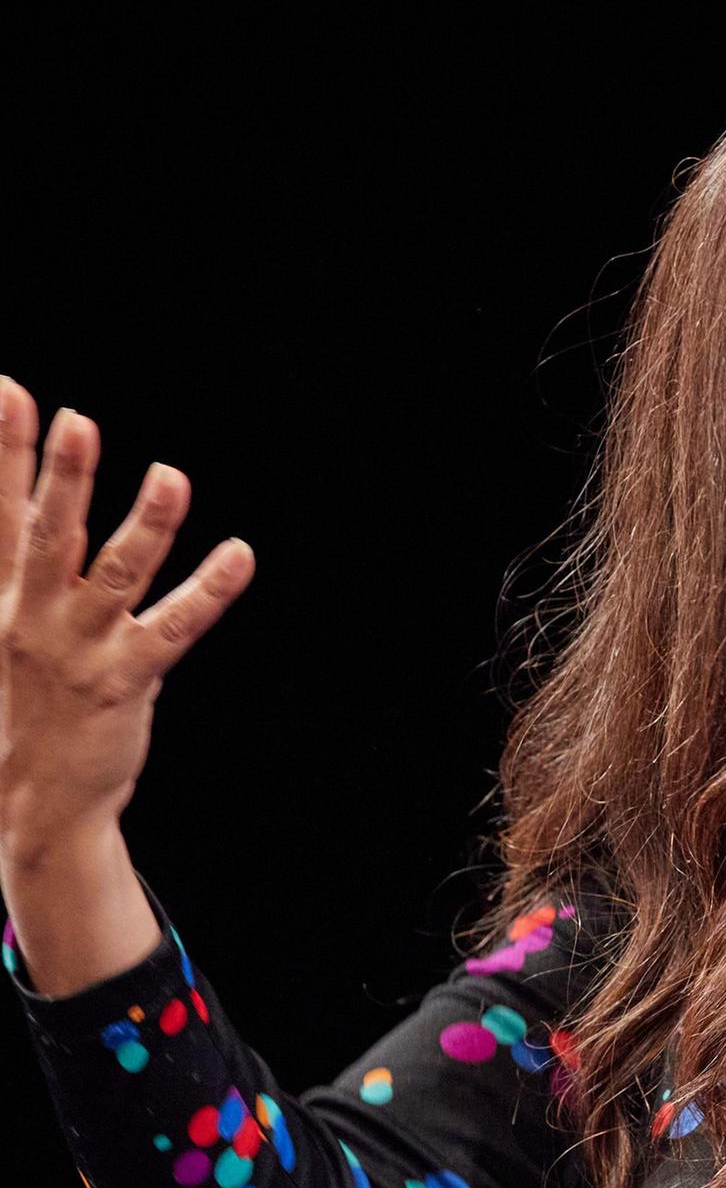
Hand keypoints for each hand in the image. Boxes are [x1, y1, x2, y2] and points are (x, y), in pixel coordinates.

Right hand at [0, 384, 253, 855]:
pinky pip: (176, 627)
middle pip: (46, 534)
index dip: (2, 451)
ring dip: (146, 525)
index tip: (9, 389)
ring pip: (116, 574)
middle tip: (76, 419)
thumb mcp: (2, 628)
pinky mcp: (127, 680)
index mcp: (0, 596)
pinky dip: (209, 590)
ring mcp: (80, 648)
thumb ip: (18, 566)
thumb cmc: (21, 702)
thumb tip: (24, 507)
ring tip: (171, 476)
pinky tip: (240, 556)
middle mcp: (33, 615)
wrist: (31, 799)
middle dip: (59, 476)